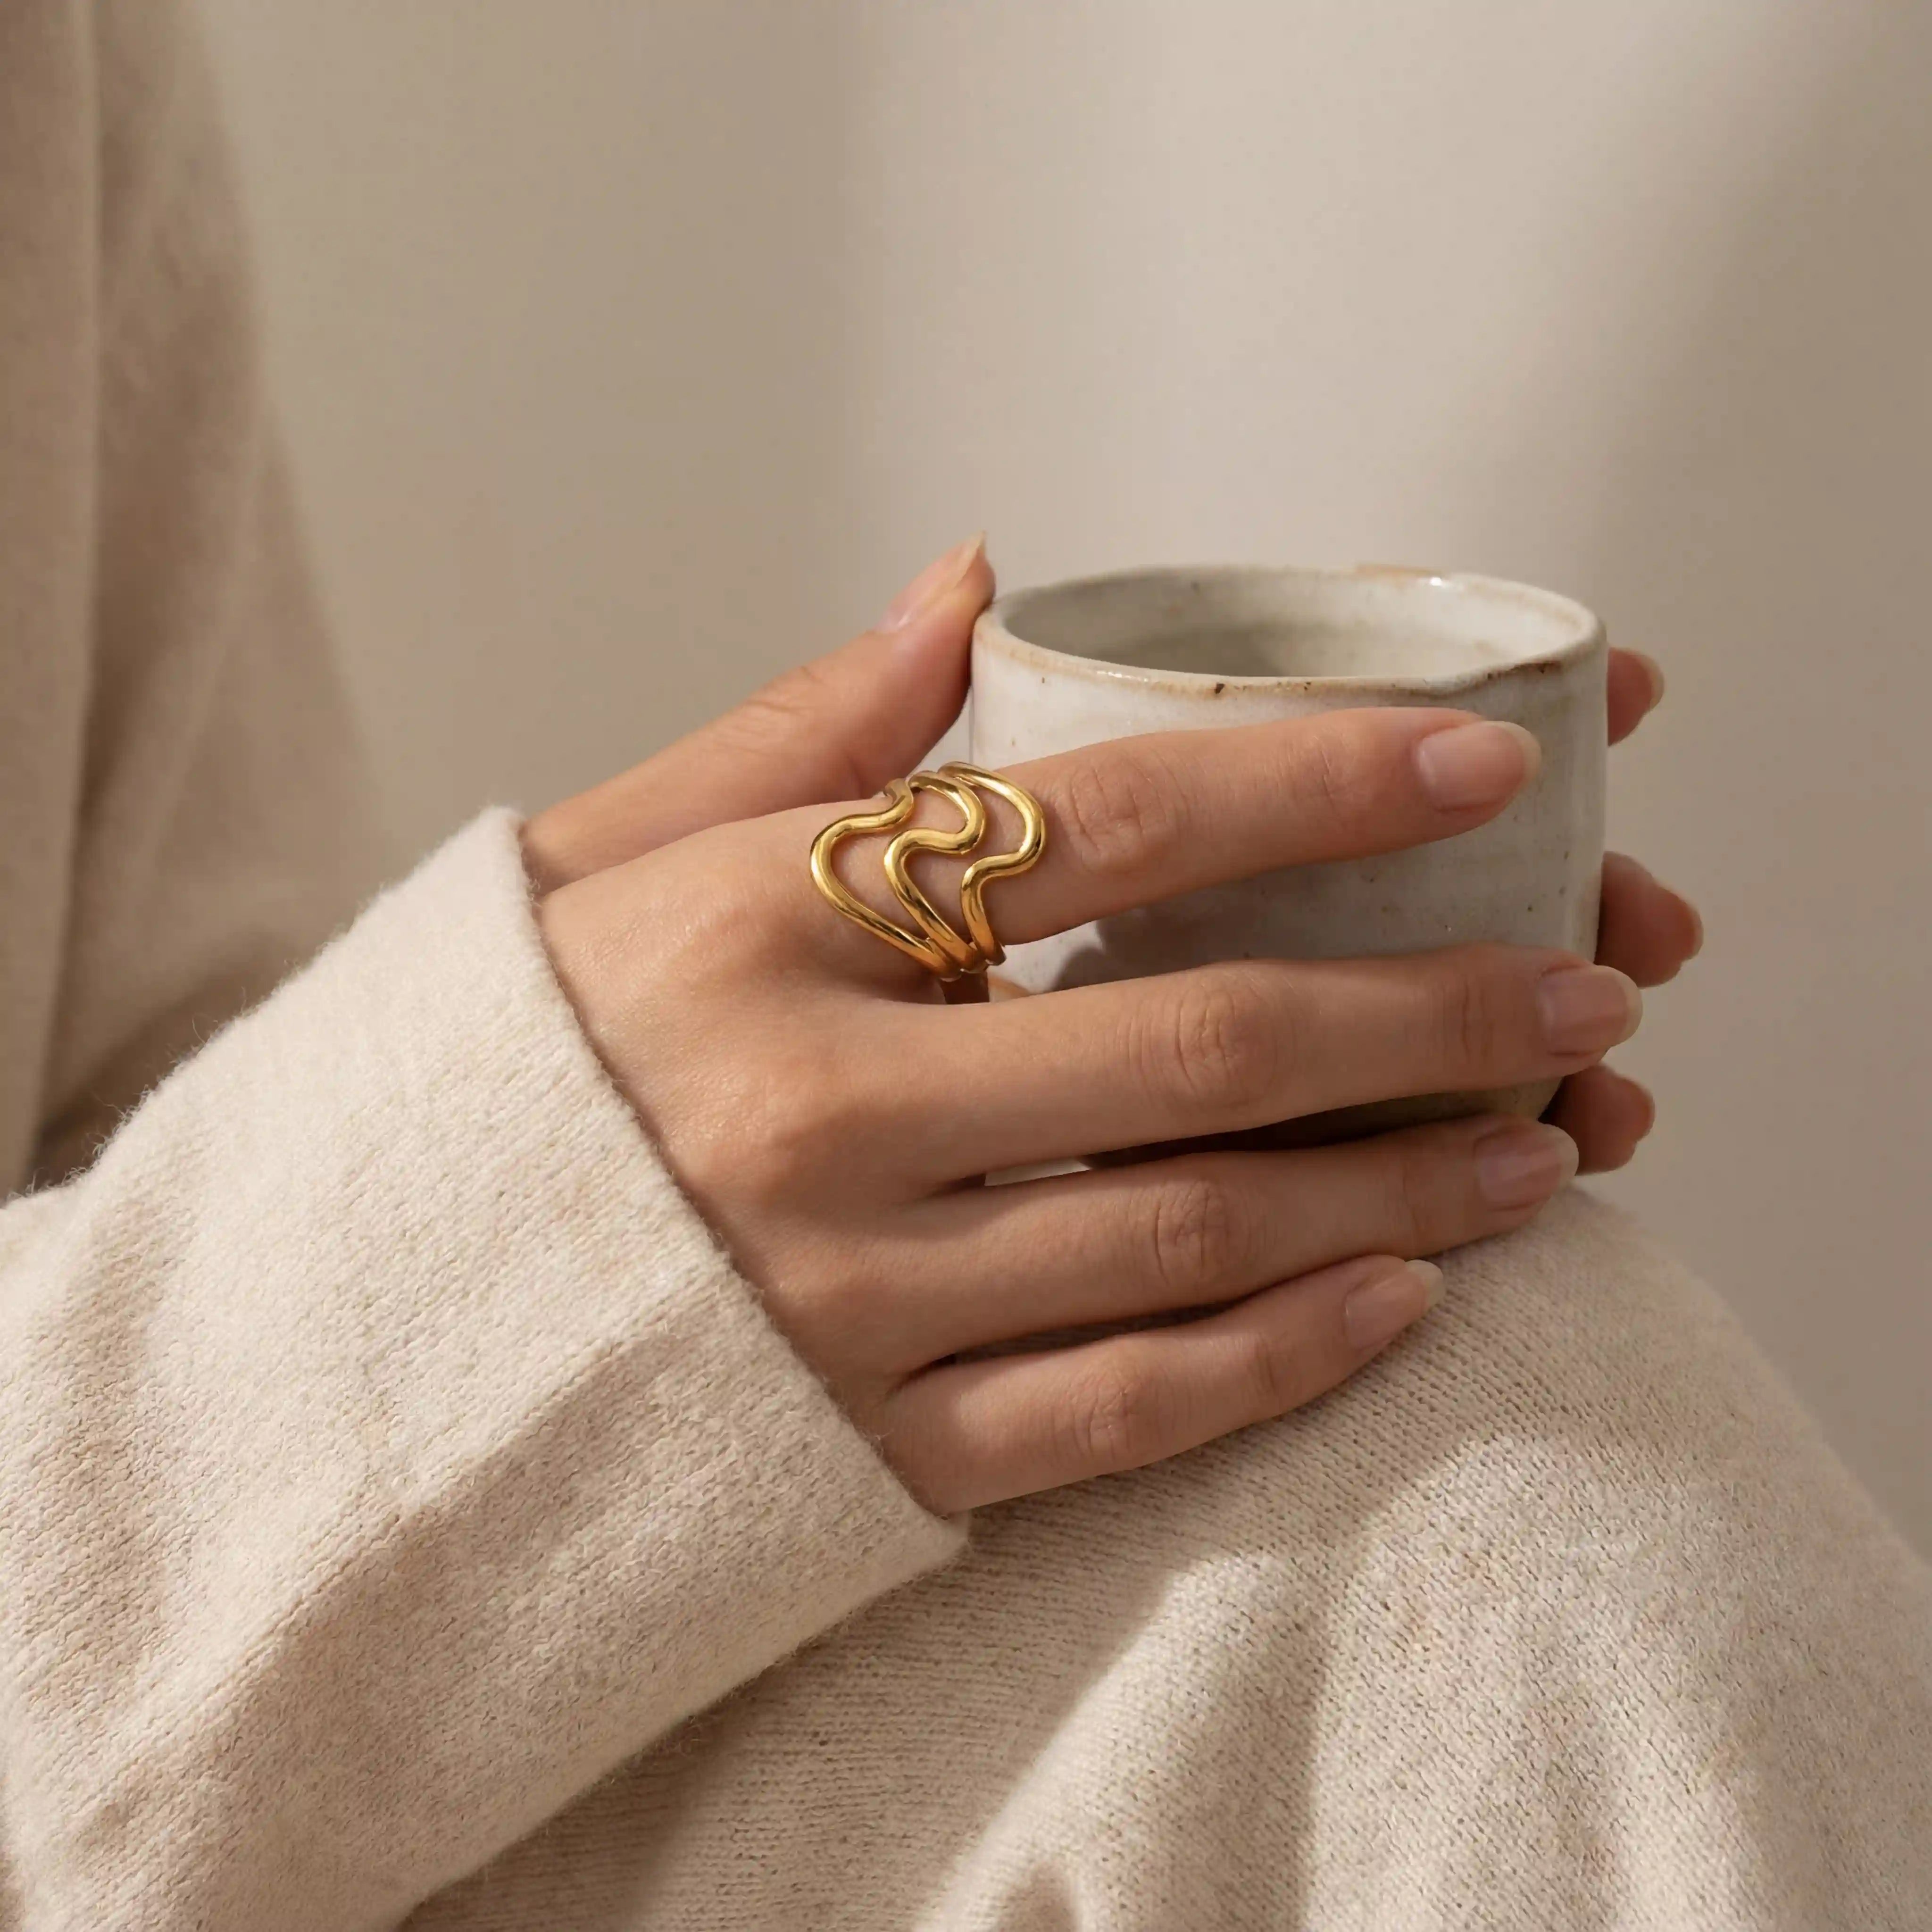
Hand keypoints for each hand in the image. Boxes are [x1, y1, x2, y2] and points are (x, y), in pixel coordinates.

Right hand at [525, 539, 1699, 1513]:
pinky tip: (1403, 1308)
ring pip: (1197, 1242)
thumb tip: (973, 583)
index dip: (1320, 783)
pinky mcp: (857, 1451)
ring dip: (1403, 1193)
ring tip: (1547, 1146)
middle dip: (1431, 1010)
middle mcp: (814, 1111)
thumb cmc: (492, 1068)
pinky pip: (1117, 1414)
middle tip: (1591, 978)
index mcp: (753, 925)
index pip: (1105, 823)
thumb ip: (797, 732)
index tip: (1483, 759)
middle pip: (1200, 1046)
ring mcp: (840, 1301)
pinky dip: (1279, 1361)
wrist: (340, 1336)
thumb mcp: (598, 862)